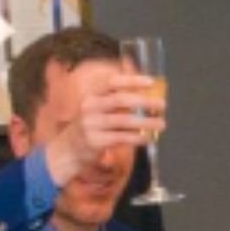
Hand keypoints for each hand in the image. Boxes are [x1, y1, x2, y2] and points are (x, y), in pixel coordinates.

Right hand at [42, 71, 160, 187]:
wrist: (67, 150)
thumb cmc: (89, 127)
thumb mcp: (96, 109)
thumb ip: (116, 101)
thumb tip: (145, 95)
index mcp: (91, 95)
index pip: (112, 82)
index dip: (132, 80)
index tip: (150, 82)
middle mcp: (89, 107)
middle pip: (121, 100)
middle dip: (144, 101)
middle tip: (161, 105)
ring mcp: (91, 125)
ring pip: (124, 120)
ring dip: (146, 122)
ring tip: (161, 123)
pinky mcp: (95, 141)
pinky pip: (122, 137)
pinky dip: (138, 137)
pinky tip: (148, 138)